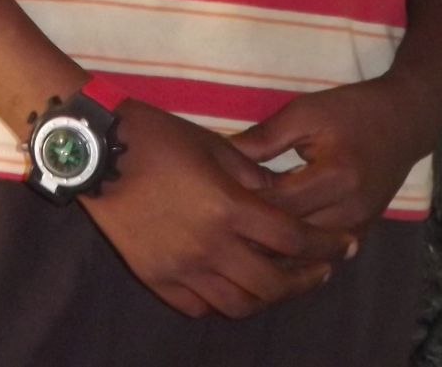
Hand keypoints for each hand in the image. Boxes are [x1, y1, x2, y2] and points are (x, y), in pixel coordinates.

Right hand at [80, 100, 355, 319]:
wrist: (97, 152)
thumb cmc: (157, 135)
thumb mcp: (213, 144)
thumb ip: (250, 175)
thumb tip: (276, 198)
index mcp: (227, 207)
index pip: (291, 239)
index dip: (324, 244)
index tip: (344, 245)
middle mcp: (208, 246)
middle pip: (271, 284)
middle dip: (305, 280)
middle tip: (321, 270)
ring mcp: (180, 268)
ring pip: (238, 304)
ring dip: (268, 297)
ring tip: (282, 283)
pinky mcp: (156, 279)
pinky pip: (200, 306)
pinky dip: (225, 300)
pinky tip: (235, 284)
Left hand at [229, 77, 431, 236]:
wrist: (403, 121)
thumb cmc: (351, 109)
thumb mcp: (305, 112)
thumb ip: (264, 138)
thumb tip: (220, 155)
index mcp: (335, 176)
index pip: (278, 204)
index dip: (243, 204)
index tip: (213, 199)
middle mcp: (349, 210)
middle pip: (290, 238)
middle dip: (252, 233)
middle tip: (216, 227)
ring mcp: (358, 228)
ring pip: (304, 256)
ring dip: (272, 250)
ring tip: (237, 239)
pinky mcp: (361, 235)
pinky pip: (321, 256)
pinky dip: (294, 253)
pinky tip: (268, 246)